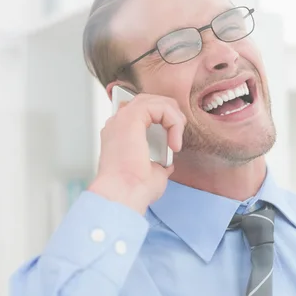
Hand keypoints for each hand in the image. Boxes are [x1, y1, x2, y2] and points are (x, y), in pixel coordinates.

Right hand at [88, 93, 185, 214]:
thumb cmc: (134, 190)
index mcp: (121, 134)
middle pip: (150, 101)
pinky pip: (159, 106)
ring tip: (175, 140)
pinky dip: (173, 121)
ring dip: (173, 118)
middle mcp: (119, 123)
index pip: (143, 112)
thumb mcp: (152, 173)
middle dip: (170, 115)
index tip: (171, 143)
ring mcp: (122, 118)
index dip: (161, 119)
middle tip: (176, 138)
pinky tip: (173, 142)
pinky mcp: (131, 117)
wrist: (124, 195)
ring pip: (155, 100)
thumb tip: (166, 162)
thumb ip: (158, 162)